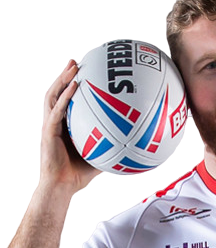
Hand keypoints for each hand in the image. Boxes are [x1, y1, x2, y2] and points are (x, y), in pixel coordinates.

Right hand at [41, 60, 101, 193]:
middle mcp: (56, 122)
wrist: (63, 186)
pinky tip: (74, 86)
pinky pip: (57, 110)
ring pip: (53, 96)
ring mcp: (50, 125)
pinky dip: (65, 97)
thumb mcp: (101, 156)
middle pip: (57, 92)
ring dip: (62, 79)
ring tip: (73, 65)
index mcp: (65, 126)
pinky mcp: (49, 131)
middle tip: (77, 61)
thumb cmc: (79, 174)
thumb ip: (113, 147)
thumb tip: (134, 144)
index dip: (72, 87)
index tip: (84, 73)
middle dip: (65, 75)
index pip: (67, 102)